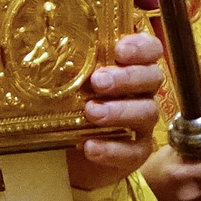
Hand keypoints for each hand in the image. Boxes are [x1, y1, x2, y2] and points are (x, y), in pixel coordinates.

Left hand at [67, 33, 164, 190]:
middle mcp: (142, 91)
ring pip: (147, 112)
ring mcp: (142, 122)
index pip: (151, 49)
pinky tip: (90, 146)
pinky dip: (113, 149)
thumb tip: (48, 53)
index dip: (141, 47)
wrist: (68, 153)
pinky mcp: (137, 151)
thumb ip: (67, 67)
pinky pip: (134, 151)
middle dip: (127, 77)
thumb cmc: (71, 105)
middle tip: (98, 81)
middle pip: (152, 77)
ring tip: (91, 112)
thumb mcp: (67, 82)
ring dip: (119, 111)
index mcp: (130, 67)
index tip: (119, 51)